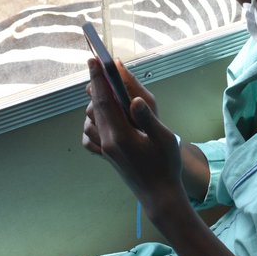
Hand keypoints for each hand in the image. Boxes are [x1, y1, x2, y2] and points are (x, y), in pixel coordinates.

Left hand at [82, 58, 183, 216]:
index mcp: (120, 136)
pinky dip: (92, 125)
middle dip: (96, 85)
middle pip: (95, 107)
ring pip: (91, 120)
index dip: (98, 79)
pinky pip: (90, 137)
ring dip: (96, 104)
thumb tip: (133, 100)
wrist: (159, 195)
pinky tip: (103, 121)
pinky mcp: (106, 156)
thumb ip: (148, 118)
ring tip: (106, 92)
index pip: (104, 101)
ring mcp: (105, 150)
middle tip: (100, 68)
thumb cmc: (166, 166)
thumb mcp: (163, 139)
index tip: (94, 60)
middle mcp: (107, 142)